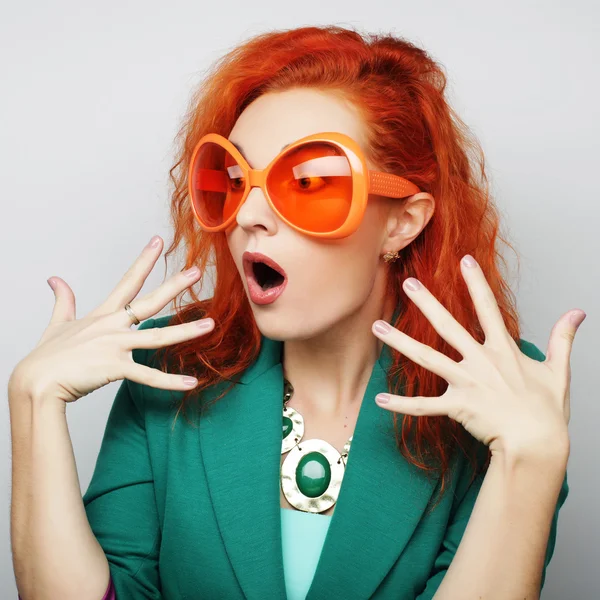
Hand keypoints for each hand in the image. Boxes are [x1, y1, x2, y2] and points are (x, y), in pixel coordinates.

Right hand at [9, 236, 213, 404]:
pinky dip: (170, 382)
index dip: (145, 260)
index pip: (128, 281)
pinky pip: (148, 376)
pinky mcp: (115, 368)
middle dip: (174, 285)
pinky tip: (191, 383)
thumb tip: (55, 279)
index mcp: (103, 314)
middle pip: (150, 301)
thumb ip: (63, 301)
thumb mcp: (58, 324)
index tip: (158, 242)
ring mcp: (115, 346)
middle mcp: (112, 326)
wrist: (35, 382)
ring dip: (187, 332)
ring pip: (158, 337)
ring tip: (211, 325)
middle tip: (196, 271)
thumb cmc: (47, 356)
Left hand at [371, 254, 583, 459]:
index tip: (464, 261)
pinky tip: (379, 400)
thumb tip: (577, 312)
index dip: (476, 283)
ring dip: (400, 342)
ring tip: (377, 327)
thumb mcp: (558, 370)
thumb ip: (563, 338)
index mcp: (502, 350)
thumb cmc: (547, 411)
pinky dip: (401, 404)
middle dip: (426, 302)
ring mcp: (466, 382)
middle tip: (407, 283)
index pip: (487, 308)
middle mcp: (480, 361)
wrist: (537, 444)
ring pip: (426, 358)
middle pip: (447, 325)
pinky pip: (424, 405)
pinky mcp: (457, 406)